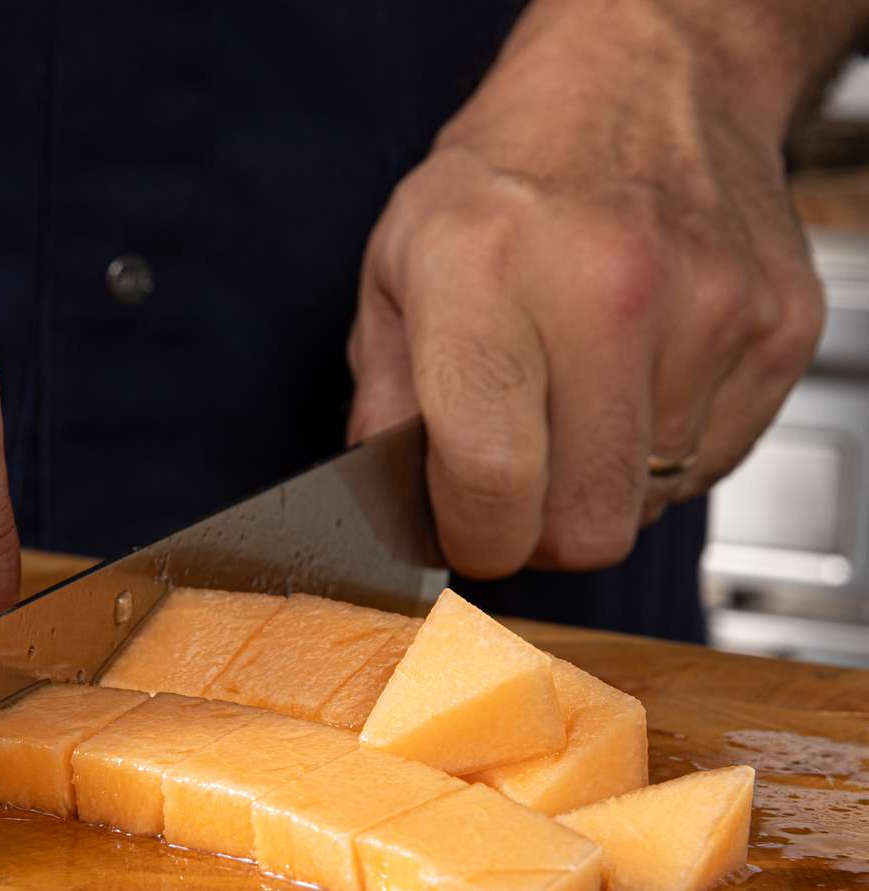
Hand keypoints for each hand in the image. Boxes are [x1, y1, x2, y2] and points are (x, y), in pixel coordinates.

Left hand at [347, 0, 827, 576]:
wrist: (641, 83)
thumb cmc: (507, 182)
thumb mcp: (395, 270)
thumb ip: (382, 401)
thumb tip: (389, 504)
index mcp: (484, 272)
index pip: (491, 477)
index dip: (474, 538)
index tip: (467, 532)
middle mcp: (605, 289)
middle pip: (585, 525)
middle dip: (539, 531)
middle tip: (517, 484)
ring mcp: (708, 309)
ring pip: (651, 503)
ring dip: (601, 483)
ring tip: (574, 404)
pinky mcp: (777, 327)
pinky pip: (712, 464)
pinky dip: (663, 450)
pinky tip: (633, 383)